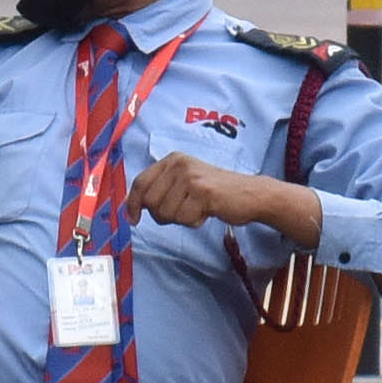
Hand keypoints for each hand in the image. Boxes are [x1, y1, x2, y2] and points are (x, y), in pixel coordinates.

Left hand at [127, 152, 320, 245]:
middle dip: (163, 215)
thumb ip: (160, 190)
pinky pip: (184, 219)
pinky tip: (207, 211)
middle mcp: (179, 164)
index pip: (140, 182)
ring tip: (197, 209)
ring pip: (166, 213)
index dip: (133, 204)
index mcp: (172, 160)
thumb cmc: (215, 193)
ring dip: (181, 219)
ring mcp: (191, 177)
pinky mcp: (203, 191)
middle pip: (151, 202)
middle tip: (183, 212)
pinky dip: (194, 222)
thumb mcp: (184, 183)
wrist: (250, 194)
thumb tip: (131, 207)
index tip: (133, 219)